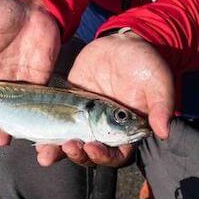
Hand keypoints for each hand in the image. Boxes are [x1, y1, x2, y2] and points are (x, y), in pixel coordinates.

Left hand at [35, 32, 173, 167]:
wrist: (125, 42)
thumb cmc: (147, 64)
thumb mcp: (158, 81)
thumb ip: (161, 105)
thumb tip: (163, 131)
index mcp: (127, 131)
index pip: (116, 155)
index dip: (104, 156)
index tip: (92, 147)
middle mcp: (105, 130)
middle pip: (90, 154)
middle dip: (78, 155)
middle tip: (68, 146)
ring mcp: (86, 119)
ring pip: (71, 143)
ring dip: (58, 152)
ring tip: (44, 154)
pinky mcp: (71, 103)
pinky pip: (57, 122)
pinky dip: (46, 133)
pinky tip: (35, 138)